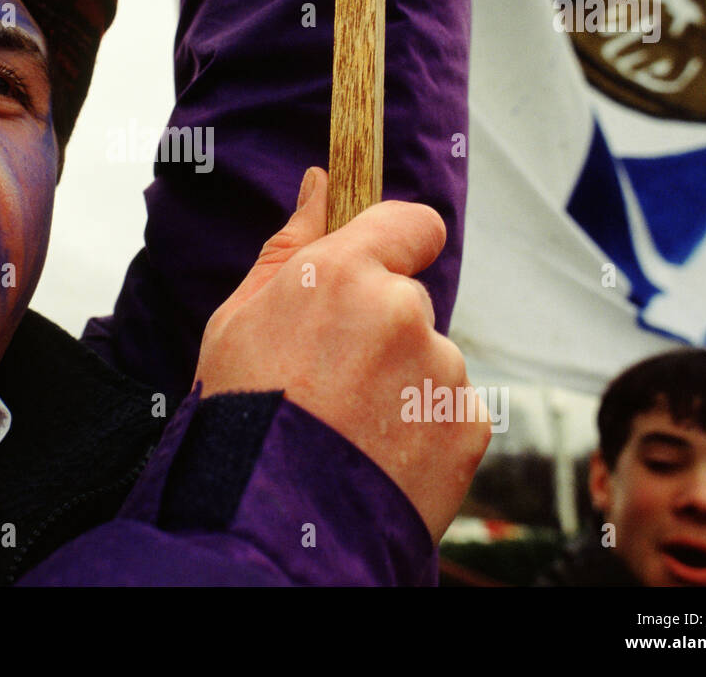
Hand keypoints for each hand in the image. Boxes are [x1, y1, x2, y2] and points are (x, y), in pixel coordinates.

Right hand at [194, 167, 490, 541]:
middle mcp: (403, 311)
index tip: (379, 270)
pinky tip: (377, 457)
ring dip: (401, 386)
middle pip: (410, 303)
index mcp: (343, 274)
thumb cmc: (240, 415)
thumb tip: (320, 182)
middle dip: (381, 333)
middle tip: (331, 385)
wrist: (268, 522)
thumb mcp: (238, 318)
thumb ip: (290, 244)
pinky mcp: (466, 426)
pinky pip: (448, 411)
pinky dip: (421, 431)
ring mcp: (441, 371)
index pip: (413, 223)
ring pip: (430, 360)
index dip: (398, 244)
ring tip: (348, 431)